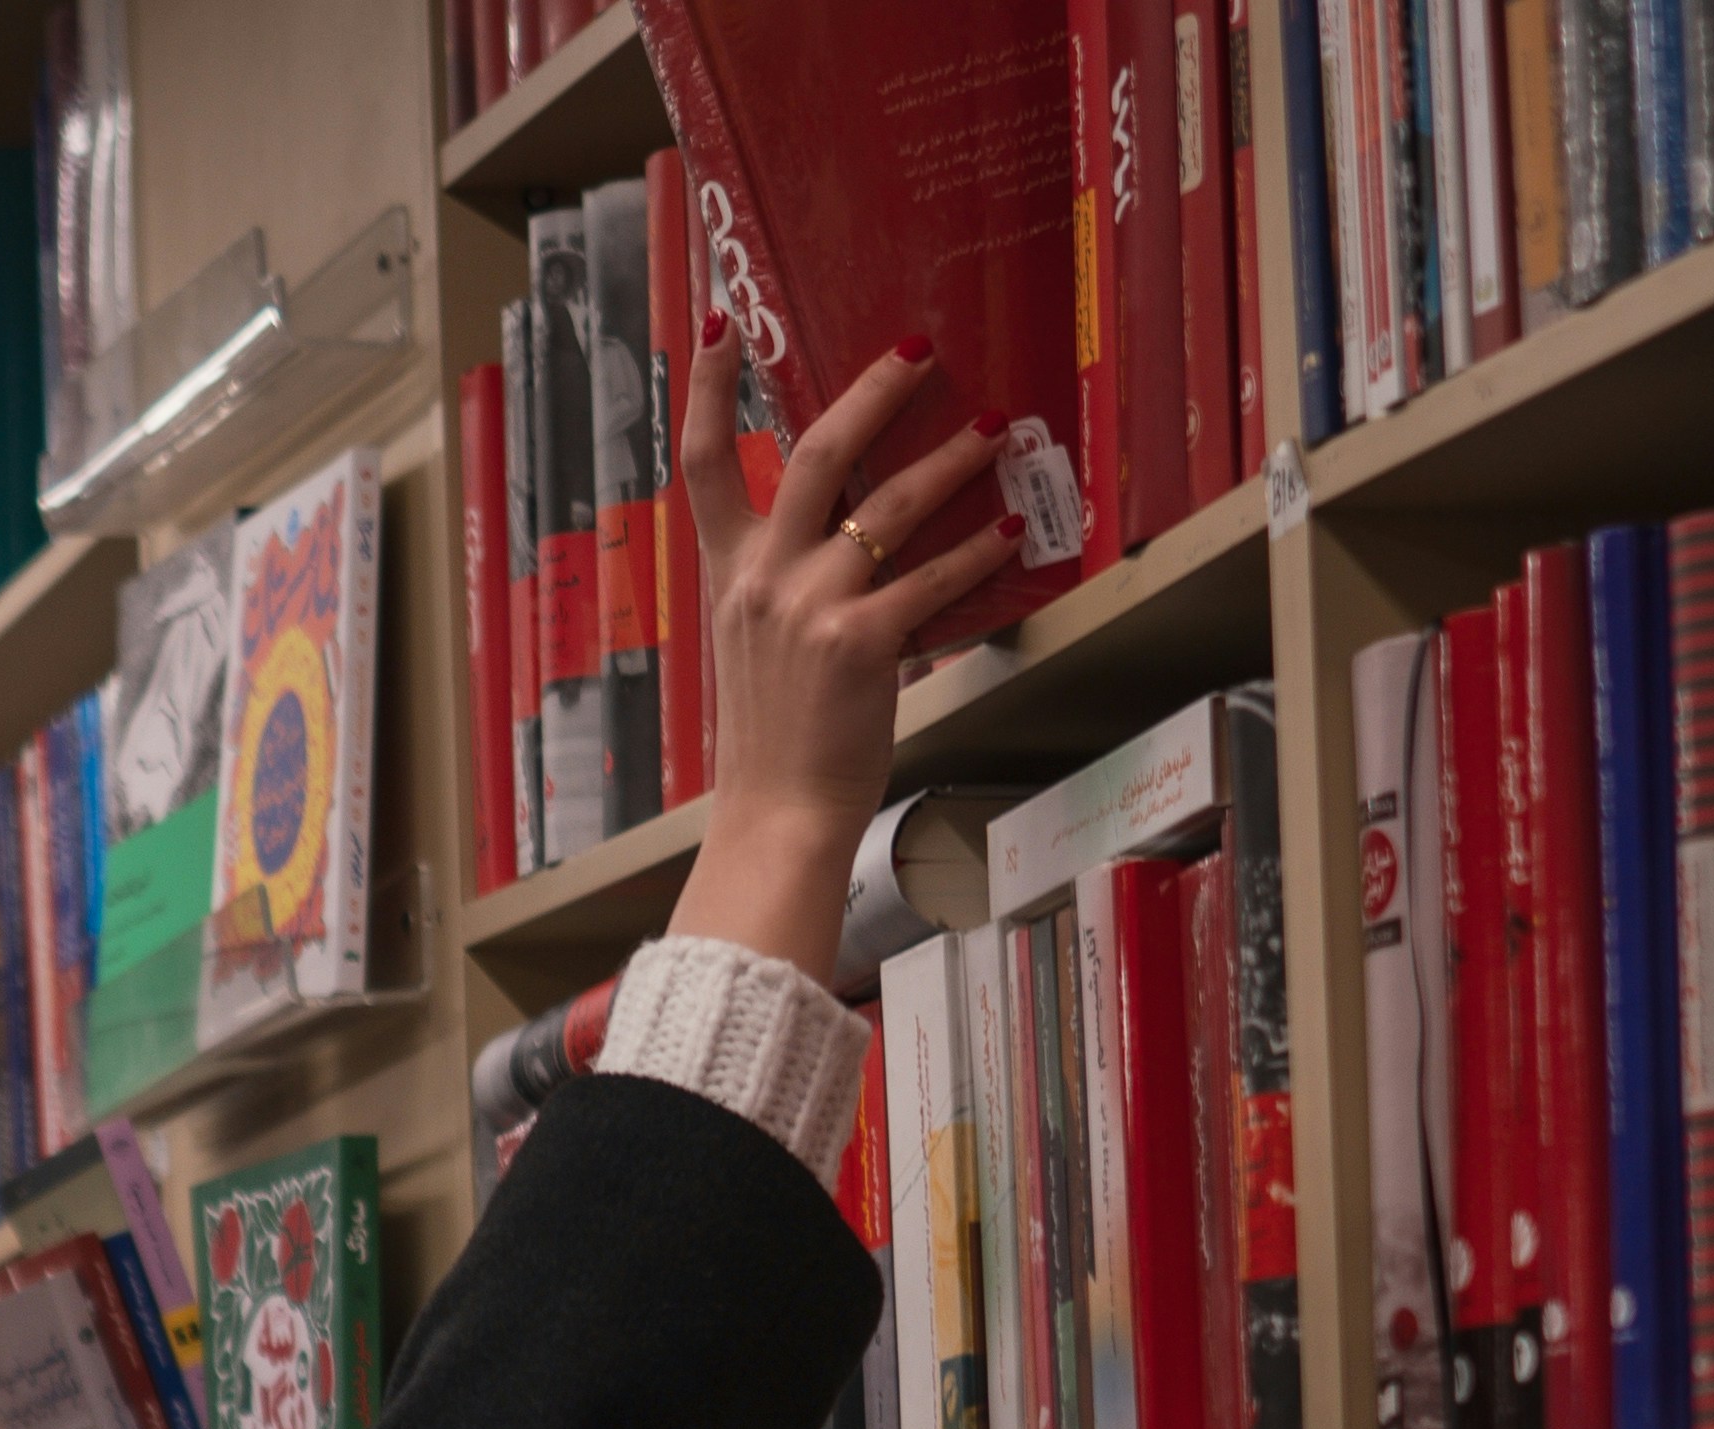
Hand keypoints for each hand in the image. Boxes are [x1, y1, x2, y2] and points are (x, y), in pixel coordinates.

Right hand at [667, 335, 1021, 989]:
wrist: (779, 819)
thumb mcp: (759, 646)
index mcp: (729, 574)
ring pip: (887, 507)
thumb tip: (854, 532)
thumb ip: (788, 581)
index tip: (718, 324)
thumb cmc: (777, 739)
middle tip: (920, 348)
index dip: (703, 389)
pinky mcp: (860, 647)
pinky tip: (1013, 530)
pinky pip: (931, 581)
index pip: (700, 462)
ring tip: (995, 429)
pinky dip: (978, 552)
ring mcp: (810, 609)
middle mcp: (764, 579)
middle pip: (815, 453)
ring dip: (949, 460)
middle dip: (872, 391)